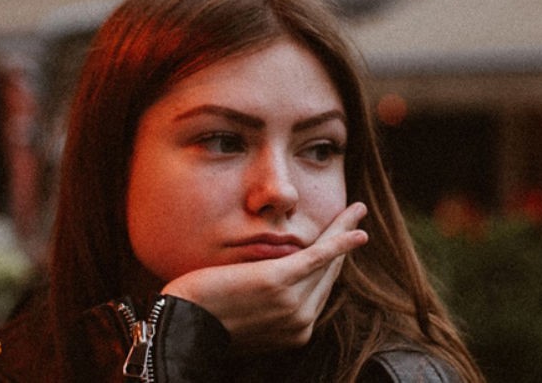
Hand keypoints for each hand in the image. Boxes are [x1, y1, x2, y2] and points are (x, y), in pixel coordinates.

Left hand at [160, 202, 368, 353]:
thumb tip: (267, 290)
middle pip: (328, 275)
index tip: (338, 248)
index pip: (318, 292)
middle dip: (344, 248)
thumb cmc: (203, 318)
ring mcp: (290, 303)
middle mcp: (299, 321)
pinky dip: (338, 242)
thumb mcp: (245, 316)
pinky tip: (355, 231)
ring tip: (358, 211)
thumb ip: (266, 305)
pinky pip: (316, 258)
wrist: (182, 324)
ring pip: (325, 262)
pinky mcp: (277, 281)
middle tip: (359, 226)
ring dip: (345, 233)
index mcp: (294, 331)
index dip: (330, 266)